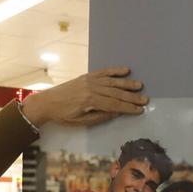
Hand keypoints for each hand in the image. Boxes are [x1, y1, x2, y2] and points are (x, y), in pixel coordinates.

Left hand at [21, 67, 146, 127]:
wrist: (47, 102)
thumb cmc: (63, 115)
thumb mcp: (81, 121)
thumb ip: (100, 116)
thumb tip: (117, 113)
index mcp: (90, 101)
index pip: (114, 104)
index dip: (128, 108)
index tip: (140, 110)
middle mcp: (92, 88)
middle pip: (116, 93)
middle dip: (132, 97)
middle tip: (145, 100)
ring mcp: (89, 80)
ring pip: (112, 82)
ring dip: (127, 83)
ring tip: (139, 86)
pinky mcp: (87, 76)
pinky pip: (103, 72)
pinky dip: (115, 70)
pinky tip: (125, 70)